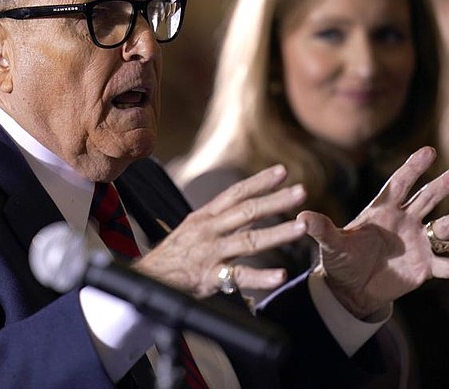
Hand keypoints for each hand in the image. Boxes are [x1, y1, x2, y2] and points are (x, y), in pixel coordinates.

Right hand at [134, 164, 307, 297]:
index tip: (282, 171)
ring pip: (248, 240)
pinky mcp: (209, 276)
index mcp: (205, 216)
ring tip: (301, 227)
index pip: (235, 193)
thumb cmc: (174, 254)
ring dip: (277, 233)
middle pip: (246, 211)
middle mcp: (208, 230)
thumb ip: (219, 220)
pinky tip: (281, 275)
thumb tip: (246, 208)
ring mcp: (210, 252)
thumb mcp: (193, 228)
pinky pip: (239, 277)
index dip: (259, 181)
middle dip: (275, 200)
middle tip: (301, 191)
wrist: (147, 277)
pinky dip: (261, 277)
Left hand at [298, 146, 448, 318]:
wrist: (350, 287)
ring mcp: (418, 243)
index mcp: (381, 211)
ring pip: (445, 226)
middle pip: (427, 199)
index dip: (412, 169)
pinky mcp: (425, 267)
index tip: (428, 151)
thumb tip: (300, 217)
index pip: (399, 185)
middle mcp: (404, 222)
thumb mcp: (329, 244)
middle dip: (445, 184)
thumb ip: (320, 229)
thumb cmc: (340, 259)